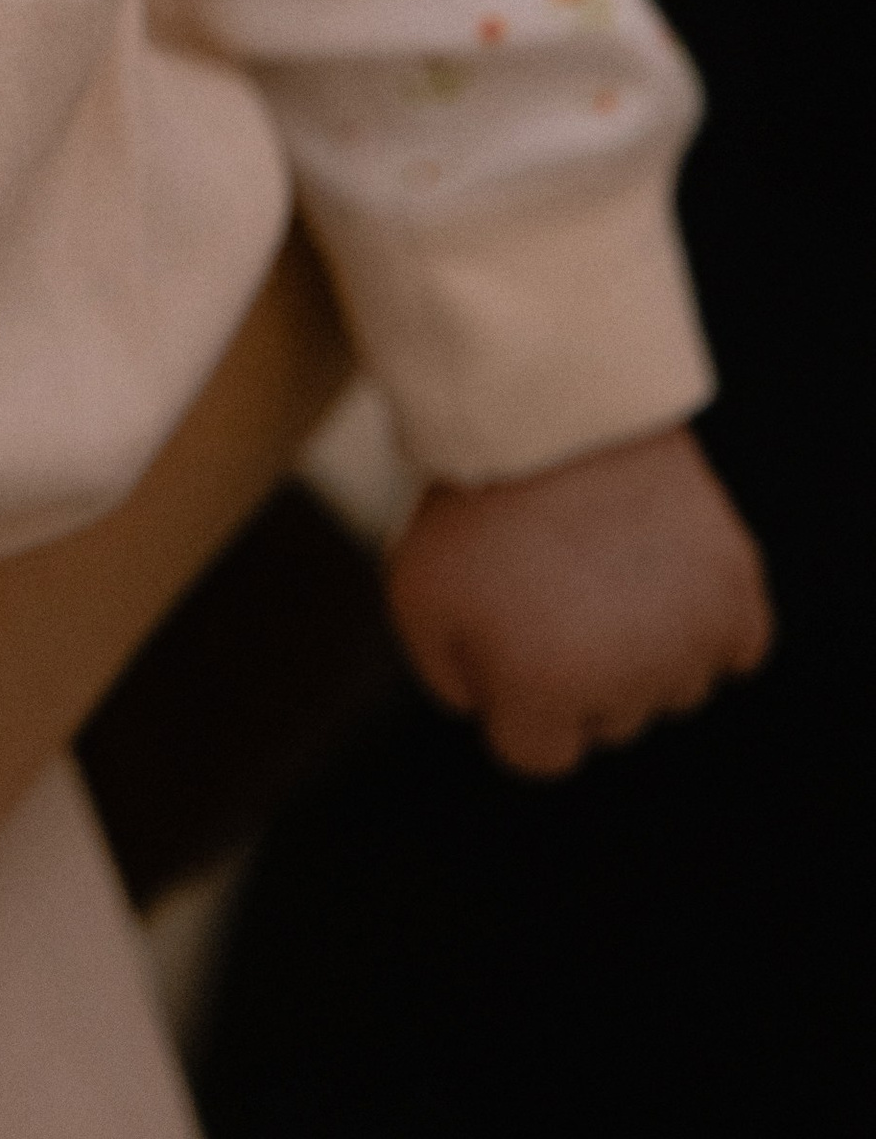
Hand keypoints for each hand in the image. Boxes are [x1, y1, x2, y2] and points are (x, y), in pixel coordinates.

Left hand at [389, 423, 772, 775]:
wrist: (545, 399)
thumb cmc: (472, 495)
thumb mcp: (415, 589)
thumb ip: (447, 676)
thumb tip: (488, 710)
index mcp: (544, 692)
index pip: (538, 753)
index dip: (513, 696)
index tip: (505, 633)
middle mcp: (629, 682)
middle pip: (609, 719)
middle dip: (578, 671)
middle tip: (550, 583)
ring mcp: (689, 634)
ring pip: (673, 685)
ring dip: (644, 647)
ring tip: (601, 564)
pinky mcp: (734, 585)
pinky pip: (737, 644)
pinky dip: (708, 620)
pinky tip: (664, 576)